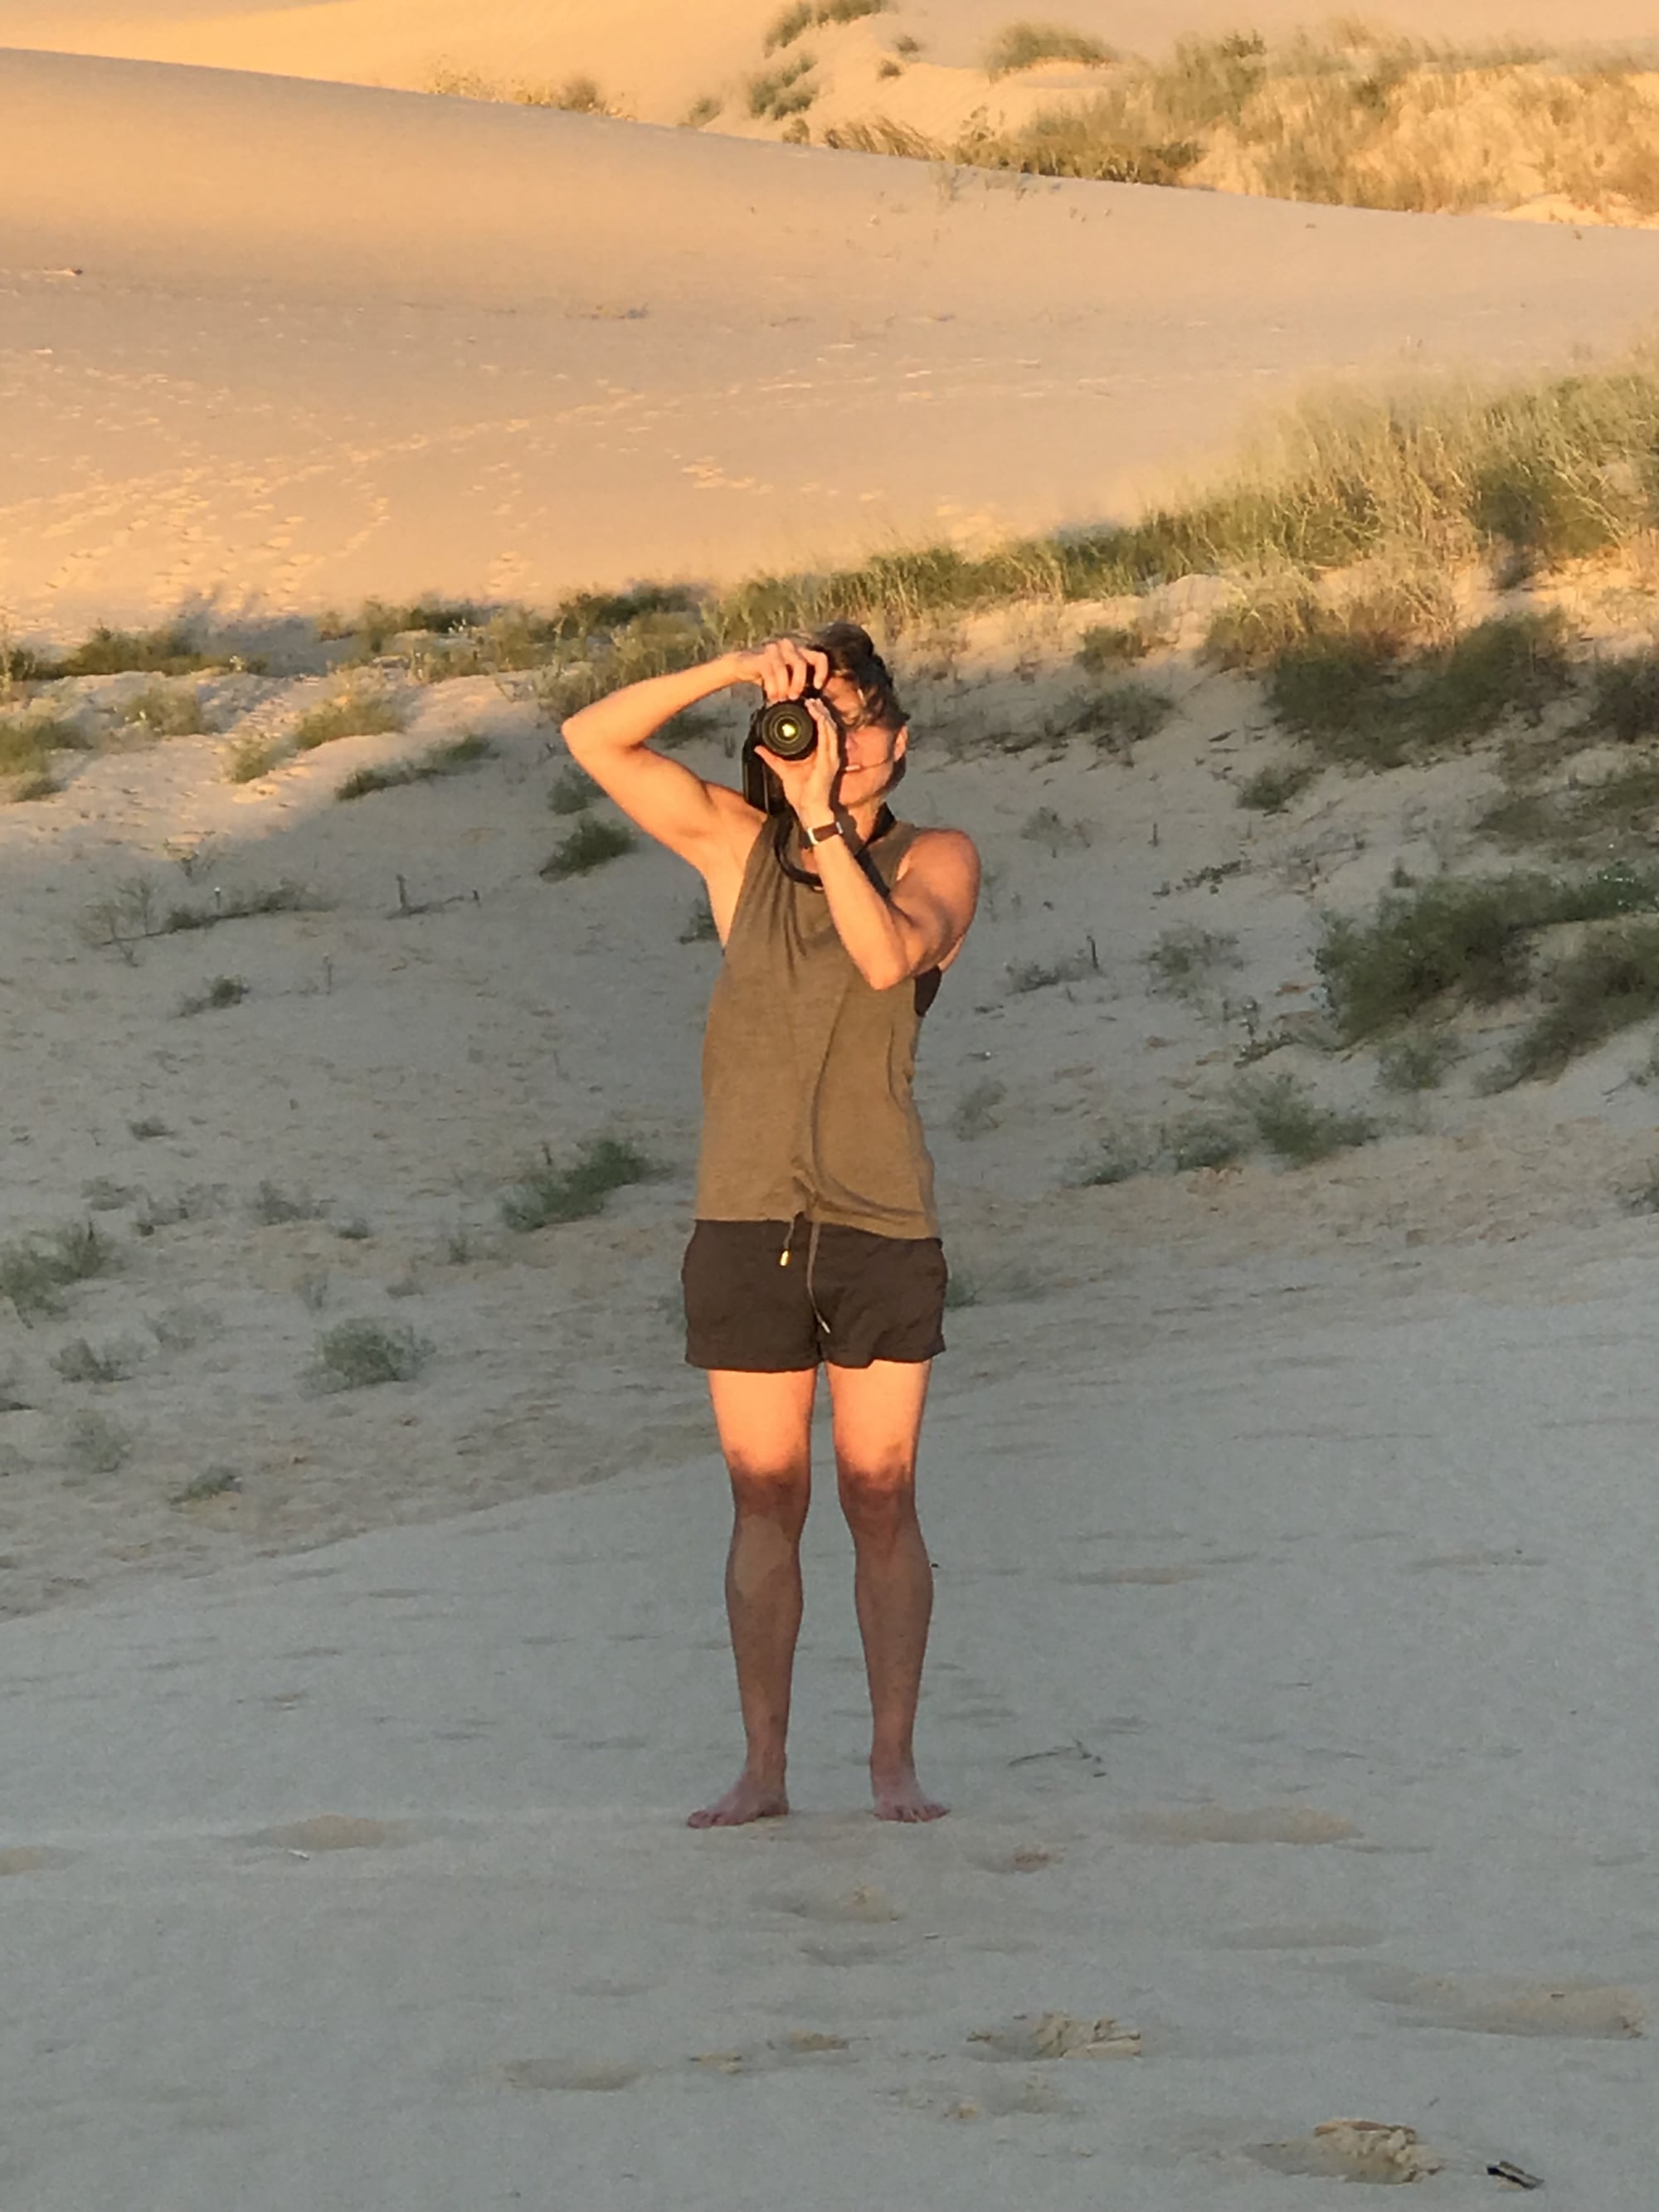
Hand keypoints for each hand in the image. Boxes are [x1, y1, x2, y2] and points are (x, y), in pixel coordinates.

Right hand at [726, 636, 829, 703]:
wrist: (742, 666)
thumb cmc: (768, 674)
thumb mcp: (787, 678)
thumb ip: (799, 683)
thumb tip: (814, 702)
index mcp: (800, 651)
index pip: (820, 657)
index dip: (822, 672)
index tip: (816, 687)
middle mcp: (789, 646)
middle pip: (801, 664)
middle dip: (799, 684)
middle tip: (793, 698)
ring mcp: (775, 649)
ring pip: (785, 669)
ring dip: (784, 687)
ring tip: (780, 698)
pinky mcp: (761, 656)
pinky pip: (771, 673)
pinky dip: (773, 688)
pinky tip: (771, 696)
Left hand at [756, 693, 842, 825]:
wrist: (809, 810)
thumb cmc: (801, 794)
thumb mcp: (783, 770)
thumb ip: (772, 758)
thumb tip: (759, 747)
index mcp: (820, 754)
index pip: (820, 730)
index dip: (815, 715)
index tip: (804, 704)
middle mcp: (828, 754)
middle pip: (827, 725)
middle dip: (820, 710)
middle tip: (808, 698)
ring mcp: (831, 757)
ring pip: (830, 728)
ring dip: (822, 714)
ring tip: (813, 703)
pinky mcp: (830, 761)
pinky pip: (829, 738)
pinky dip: (824, 725)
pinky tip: (819, 715)